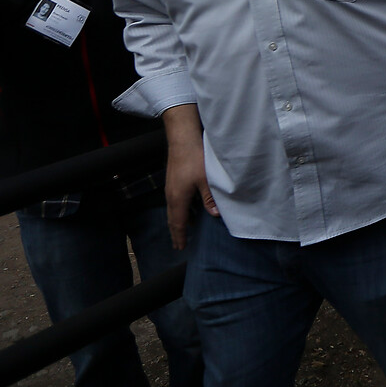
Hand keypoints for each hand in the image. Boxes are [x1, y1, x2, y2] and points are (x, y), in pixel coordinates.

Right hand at [162, 105, 218, 248]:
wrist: (183, 139)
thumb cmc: (194, 159)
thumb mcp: (206, 180)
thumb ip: (210, 198)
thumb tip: (215, 215)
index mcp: (178, 199)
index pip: (177, 223)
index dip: (179, 236)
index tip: (180, 248)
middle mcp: (171, 195)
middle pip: (172, 219)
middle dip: (177, 232)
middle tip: (179, 244)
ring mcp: (171, 187)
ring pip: (173, 209)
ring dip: (178, 221)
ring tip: (185, 229)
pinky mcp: (173, 180)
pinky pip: (175, 201)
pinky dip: (180, 210)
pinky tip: (188, 208)